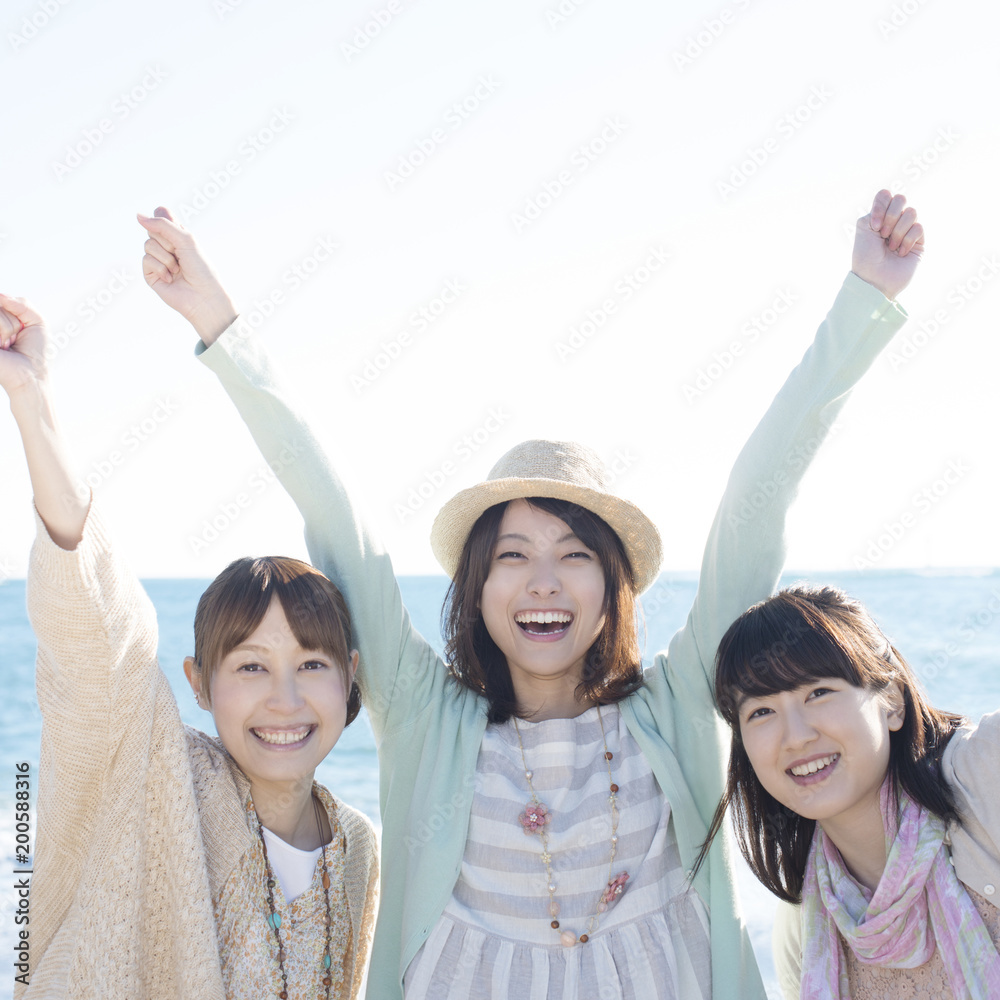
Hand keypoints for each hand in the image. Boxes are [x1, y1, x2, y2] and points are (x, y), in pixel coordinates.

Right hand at [0, 294, 47, 399]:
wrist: (29, 375)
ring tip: (8, 344)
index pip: (3, 298)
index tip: (22, 329)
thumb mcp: (37, 322)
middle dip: (13, 322)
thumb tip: (0, 294)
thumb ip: (22, 303)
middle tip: (15, 339)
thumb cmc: (35, 351)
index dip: (16, 310)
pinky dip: (3, 333)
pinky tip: (2, 347)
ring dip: (8, 329)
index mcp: (2, 317)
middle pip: (0, 302)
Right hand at [138, 207, 237, 344]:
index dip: (164, 222)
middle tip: (180, 255)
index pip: (161, 216)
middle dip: (168, 242)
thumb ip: (163, 225)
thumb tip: (137, 216)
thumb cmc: (200, 268)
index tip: (176, 232)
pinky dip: (161, 268)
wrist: (203, 296)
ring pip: (148, 245)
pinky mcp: (151, 274)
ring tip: (178, 270)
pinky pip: (146, 260)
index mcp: (177, 236)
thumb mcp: (185, 239)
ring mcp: (157, 260)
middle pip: (152, 230)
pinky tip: (171, 278)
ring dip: (166, 257)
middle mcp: (165, 246)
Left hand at [852, 190, 924, 300]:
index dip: (881, 206)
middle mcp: (894, 221)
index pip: (886, 195)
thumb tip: (896, 203)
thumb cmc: (866, 257)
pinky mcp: (919, 241)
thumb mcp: (863, 228)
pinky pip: (919, 227)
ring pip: (911, 212)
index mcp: (879, 216)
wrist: (874, 279)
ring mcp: (907, 230)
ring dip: (898, 231)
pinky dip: (907, 240)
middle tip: (882, 235)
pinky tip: (900, 252)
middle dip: (890, 217)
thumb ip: (877, 209)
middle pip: (901, 199)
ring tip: (891, 247)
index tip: (874, 225)